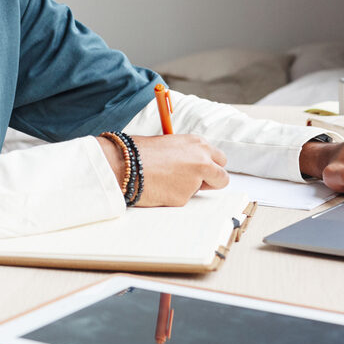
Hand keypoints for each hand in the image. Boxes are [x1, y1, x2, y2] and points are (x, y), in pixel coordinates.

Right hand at [95, 133, 227, 206]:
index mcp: (198, 143)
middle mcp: (202, 160)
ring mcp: (195, 180)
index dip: (209, 166)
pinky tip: (157, 188)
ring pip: (201, 191)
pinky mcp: (184, 198)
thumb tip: (191, 166)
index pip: (219, 159)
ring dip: (189, 189)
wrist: (122, 163)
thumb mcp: (168, 144)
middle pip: (222, 177)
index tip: (200, 170)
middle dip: (211, 182)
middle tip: (194, 182)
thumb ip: (185, 155)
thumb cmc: (138, 150)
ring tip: (164, 181)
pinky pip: (182, 199)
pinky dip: (172, 197)